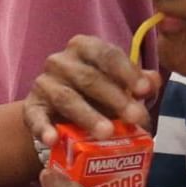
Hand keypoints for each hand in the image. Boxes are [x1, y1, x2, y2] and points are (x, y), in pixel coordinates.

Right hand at [23, 34, 161, 146]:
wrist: (59, 113)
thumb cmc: (95, 95)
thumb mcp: (119, 86)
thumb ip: (138, 83)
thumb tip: (154, 80)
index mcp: (84, 47)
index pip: (106, 55)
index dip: (127, 72)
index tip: (144, 91)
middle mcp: (60, 61)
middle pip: (88, 77)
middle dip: (115, 98)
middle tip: (135, 118)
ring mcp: (43, 83)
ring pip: (67, 98)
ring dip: (88, 116)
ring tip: (106, 133)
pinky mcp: (31, 107)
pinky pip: (36, 117)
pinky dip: (43, 128)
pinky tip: (52, 139)